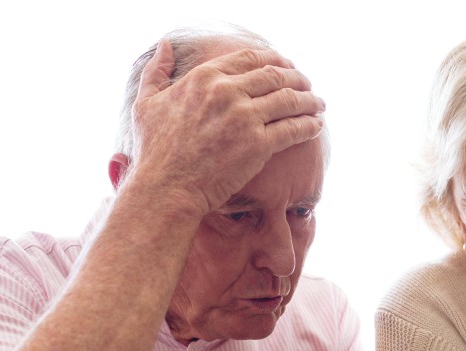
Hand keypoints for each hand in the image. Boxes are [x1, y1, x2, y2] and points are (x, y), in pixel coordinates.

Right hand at [124, 40, 324, 216]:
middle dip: (297, 78)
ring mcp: (244, 118)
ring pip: (290, 99)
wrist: (167, 189)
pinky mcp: (258, 145)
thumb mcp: (146, 103)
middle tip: (308, 85)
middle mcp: (226, 92)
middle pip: (276, 75)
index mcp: (205, 77)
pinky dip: (309, 125)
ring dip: (310, 100)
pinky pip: (294, 129)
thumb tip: (165, 45)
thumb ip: (156, 71)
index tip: (285, 66)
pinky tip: (316, 125)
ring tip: (319, 104)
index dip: (274, 60)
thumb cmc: (154, 151)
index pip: (250, 58)